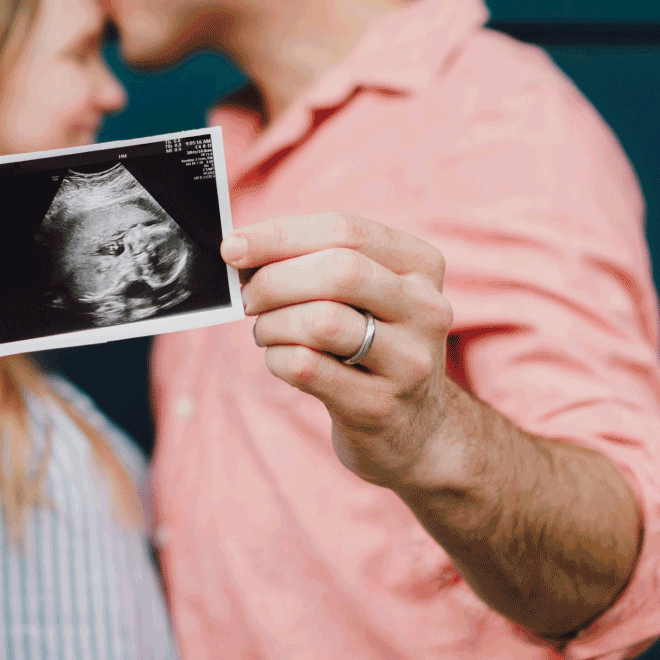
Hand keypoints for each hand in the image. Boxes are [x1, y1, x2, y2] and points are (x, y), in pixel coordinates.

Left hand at [222, 212, 454, 488]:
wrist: (414, 428)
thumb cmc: (369, 344)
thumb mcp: (362, 295)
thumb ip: (313, 261)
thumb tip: (241, 248)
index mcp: (421, 266)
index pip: (344, 231)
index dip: (279, 235)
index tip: (234, 246)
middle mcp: (426, 309)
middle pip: (338, 272)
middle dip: (274, 280)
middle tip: (247, 298)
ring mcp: (409, 361)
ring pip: (321, 321)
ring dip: (273, 323)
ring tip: (267, 331)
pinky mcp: (380, 405)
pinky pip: (307, 367)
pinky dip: (276, 358)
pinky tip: (280, 359)